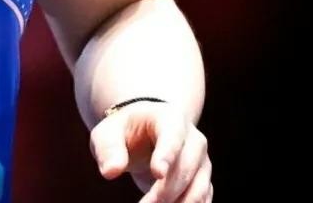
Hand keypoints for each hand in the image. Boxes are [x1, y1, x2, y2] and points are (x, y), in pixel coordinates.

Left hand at [89, 101, 211, 201]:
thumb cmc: (125, 132)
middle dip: (165, 191)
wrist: (144, 134)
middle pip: (185, 167)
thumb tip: (110, 171)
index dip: (166, 155)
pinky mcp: (203, 181)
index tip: (157, 174)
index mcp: (170, 119)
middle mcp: (193, 140)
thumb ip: (108, 149)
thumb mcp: (109, 133)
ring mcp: (202, 162)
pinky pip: (203, 200)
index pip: (172, 136)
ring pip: (198, 188)